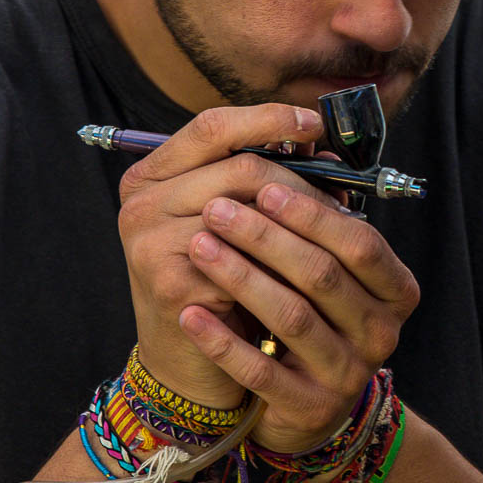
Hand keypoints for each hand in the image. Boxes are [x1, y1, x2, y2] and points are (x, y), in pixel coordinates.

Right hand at [116, 104, 326, 408]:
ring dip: (299, 225)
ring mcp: (148, 241)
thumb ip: (268, 183)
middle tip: (341, 199)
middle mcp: (140, 202)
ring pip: (248, 212)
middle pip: (240, 167)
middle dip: (300, 183)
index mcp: (153, 175)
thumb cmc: (222, 283)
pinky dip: (283, 266)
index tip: (315, 123)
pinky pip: (245, 262)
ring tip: (334, 235)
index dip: (268, 119)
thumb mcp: (238, 224)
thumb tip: (327, 154)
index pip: (212, 126)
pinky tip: (311, 276)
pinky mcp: (168, 283)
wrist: (188, 363)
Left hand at [177, 179, 420, 452]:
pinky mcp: (310, 407)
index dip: (312, 214)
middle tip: (217, 208)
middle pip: (323, 274)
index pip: (359, 243)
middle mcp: (381, 332)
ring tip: (199, 245)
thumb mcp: (336, 276)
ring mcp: (349, 374)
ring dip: (241, 276)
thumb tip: (297, 151)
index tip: (264, 185)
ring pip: (292, 316)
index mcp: (396, 290)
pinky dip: (223, 340)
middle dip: (267, 237)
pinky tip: (190, 312)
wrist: (310, 404)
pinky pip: (262, 371)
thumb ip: (323, 226)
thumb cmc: (317, 316)